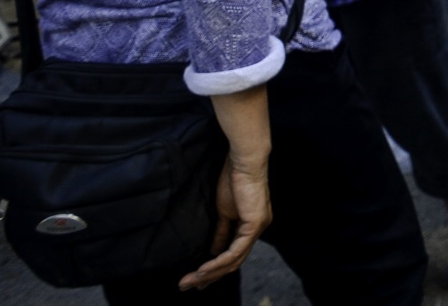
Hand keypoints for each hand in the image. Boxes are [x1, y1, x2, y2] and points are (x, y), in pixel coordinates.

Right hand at [180, 154, 270, 290]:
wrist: (244, 161)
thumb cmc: (234, 179)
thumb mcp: (224, 211)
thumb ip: (221, 231)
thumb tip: (213, 250)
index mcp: (251, 226)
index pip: (234, 254)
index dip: (215, 269)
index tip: (196, 278)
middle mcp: (257, 230)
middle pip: (234, 262)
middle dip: (210, 277)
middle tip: (188, 286)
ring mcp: (258, 228)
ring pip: (234, 261)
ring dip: (210, 273)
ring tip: (190, 281)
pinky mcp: (254, 225)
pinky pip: (235, 251)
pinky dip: (218, 262)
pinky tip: (204, 270)